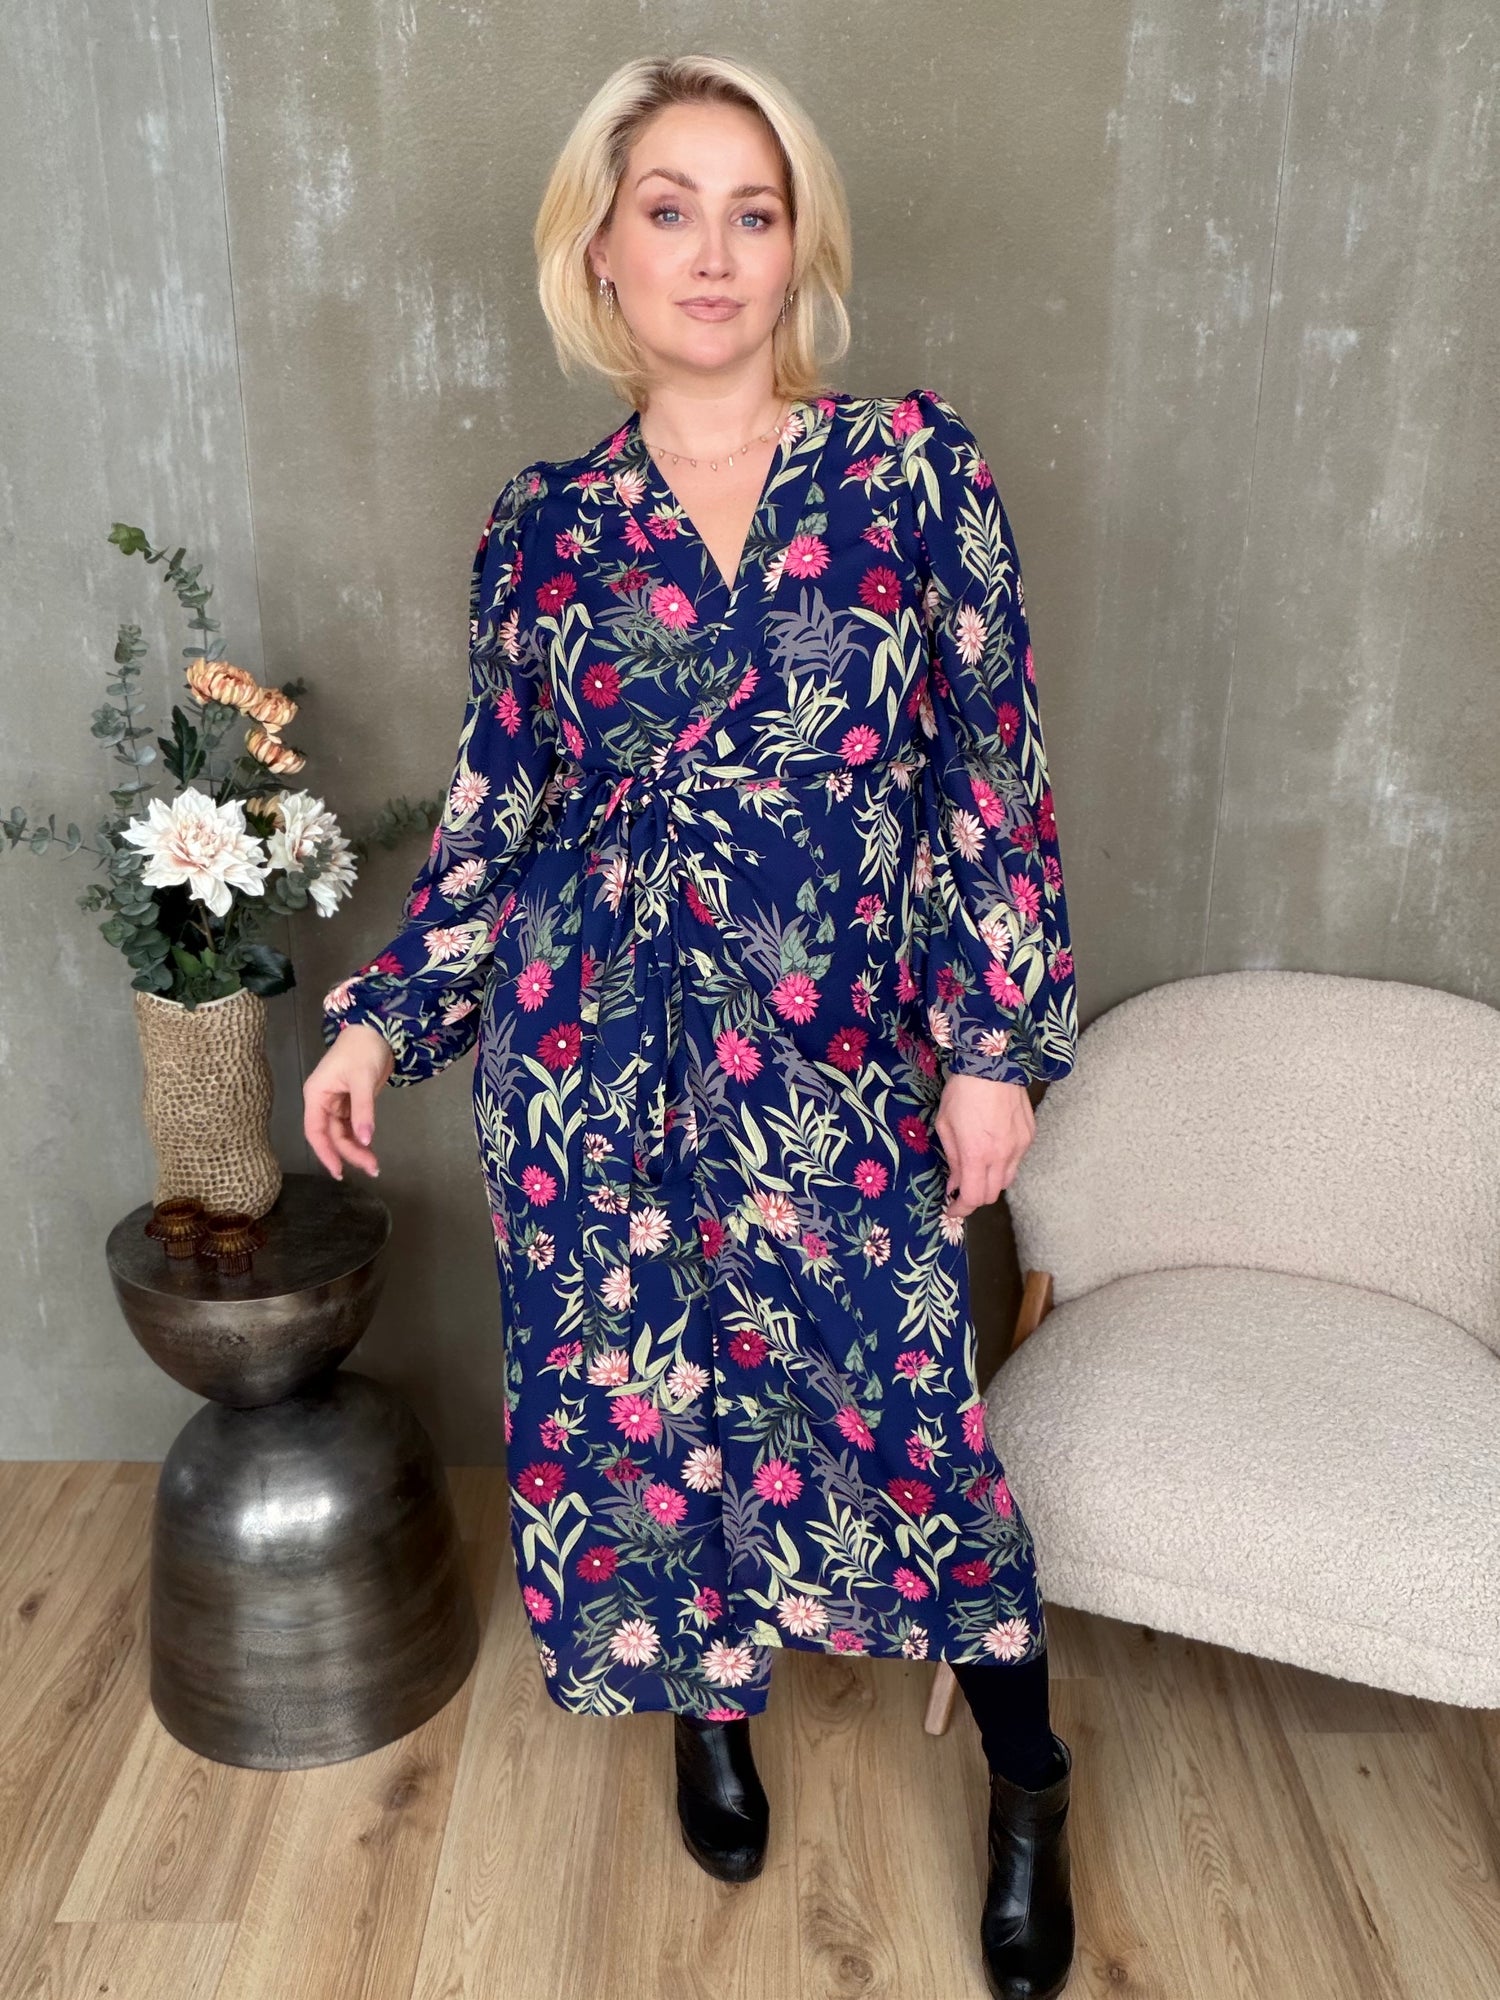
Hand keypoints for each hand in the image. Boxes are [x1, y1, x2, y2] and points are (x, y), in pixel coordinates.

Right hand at [303, 1022, 394, 1179]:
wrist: (376, 1030)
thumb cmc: (362, 1050)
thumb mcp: (362, 1079)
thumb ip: (363, 1110)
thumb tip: (365, 1140)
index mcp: (317, 1095)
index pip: (315, 1131)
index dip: (325, 1152)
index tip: (338, 1171)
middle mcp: (323, 1102)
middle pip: (332, 1135)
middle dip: (349, 1153)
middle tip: (371, 1167)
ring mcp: (337, 1103)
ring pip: (342, 1133)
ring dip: (356, 1148)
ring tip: (373, 1164)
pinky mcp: (351, 1102)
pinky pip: (352, 1125)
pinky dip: (360, 1137)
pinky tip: (369, 1149)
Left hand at [934, 1071, 1035, 1218]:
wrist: (992, 1064)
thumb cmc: (962, 1092)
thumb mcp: (945, 1126)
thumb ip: (952, 1159)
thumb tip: (954, 1185)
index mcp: (976, 1154)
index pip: (974, 1198)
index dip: (961, 1209)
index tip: (952, 1209)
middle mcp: (1002, 1155)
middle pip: (992, 1194)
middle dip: (975, 1197)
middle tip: (962, 1188)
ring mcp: (1019, 1146)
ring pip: (1007, 1180)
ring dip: (991, 1181)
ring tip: (978, 1167)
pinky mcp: (1029, 1136)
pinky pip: (1017, 1161)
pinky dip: (1004, 1163)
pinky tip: (993, 1148)